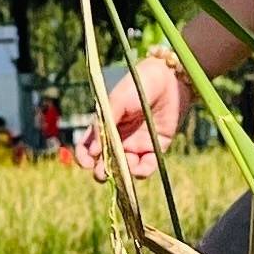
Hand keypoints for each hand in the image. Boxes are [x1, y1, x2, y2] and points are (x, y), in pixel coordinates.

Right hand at [75, 49, 191, 180]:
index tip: (86, 163)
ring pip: (124, 169)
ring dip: (121, 174)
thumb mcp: (117, 100)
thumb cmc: (139, 84)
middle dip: (101, 171)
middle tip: (102, 173)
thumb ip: (104, 123)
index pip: (88, 146)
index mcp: (105, 125)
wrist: (169, 79)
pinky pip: (145, 167)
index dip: (84, 157)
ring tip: (124, 168)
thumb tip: (93, 151)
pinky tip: (139, 168)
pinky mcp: (154, 148)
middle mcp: (118, 138)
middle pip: (104, 162)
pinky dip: (141, 171)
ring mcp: (136, 144)